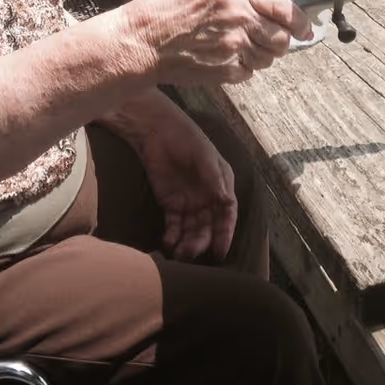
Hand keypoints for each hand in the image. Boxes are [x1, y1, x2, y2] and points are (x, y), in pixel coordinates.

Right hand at [120, 0, 311, 86]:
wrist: (143, 40)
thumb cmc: (170, 11)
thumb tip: (275, 11)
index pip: (284, 7)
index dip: (301, 22)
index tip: (306, 29)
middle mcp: (239, 12)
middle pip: (282, 38)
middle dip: (278, 42)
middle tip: (264, 40)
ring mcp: (234, 42)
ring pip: (269, 57)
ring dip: (260, 56)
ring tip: (235, 47)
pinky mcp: (227, 68)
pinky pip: (249, 72)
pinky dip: (242, 68)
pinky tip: (221, 57)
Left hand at [129, 102, 238, 261]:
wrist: (157, 131)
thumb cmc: (187, 139)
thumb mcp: (205, 157)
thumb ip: (215, 180)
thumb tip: (227, 202)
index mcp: (221, 186)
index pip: (227, 215)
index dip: (225, 234)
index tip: (221, 251)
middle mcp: (207, 198)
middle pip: (208, 227)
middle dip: (201, 242)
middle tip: (191, 253)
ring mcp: (189, 202)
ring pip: (191, 230)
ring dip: (187, 243)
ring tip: (178, 253)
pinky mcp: (170, 203)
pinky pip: (174, 225)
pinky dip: (172, 236)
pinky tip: (167, 243)